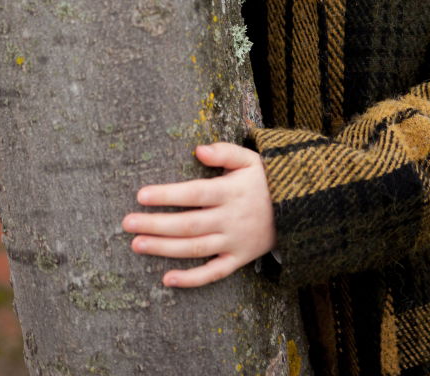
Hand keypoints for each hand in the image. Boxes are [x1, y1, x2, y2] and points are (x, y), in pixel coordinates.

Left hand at [122, 143, 275, 286]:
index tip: (141, 195)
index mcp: (231, 191)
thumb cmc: (267, 180)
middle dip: (156, 224)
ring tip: (137, 244)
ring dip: (164, 249)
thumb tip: (198, 150)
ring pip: (195, 249)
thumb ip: (225, 151)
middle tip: (127, 223)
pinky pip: (214, 273)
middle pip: (189, 225)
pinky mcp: (239, 259)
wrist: (302, 208)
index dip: (168, 195)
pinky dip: (192, 280)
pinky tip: (167, 279)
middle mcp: (231, 218)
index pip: (194, 194)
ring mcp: (235, 242)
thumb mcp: (251, 158)